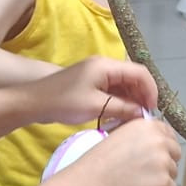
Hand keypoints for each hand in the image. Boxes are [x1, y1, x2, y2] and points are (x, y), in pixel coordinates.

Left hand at [26, 56, 159, 125]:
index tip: (152, 110)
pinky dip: (120, 102)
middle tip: (143, 117)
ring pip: (124, 85)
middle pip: (133, 77)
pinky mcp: (91, 83)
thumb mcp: (95, 106)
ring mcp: (97, 74)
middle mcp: (104, 66)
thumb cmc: (63, 102)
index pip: (139, 72)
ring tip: (132, 119)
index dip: (150, 90)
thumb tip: (143, 114)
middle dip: (141, 96)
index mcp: (106, 65)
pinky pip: (113, 90)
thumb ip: (122, 108)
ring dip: (131, 101)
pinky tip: (119, 116)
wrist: (33, 103)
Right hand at [71, 118, 180, 185]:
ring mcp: (165, 163)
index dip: (162, 146)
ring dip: (161, 178)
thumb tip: (153, 143)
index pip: (168, 133)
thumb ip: (140, 136)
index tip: (153, 155)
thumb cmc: (98, 164)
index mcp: (148, 126)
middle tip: (145, 172)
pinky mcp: (166, 184)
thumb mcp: (119, 136)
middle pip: (175, 152)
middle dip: (164, 162)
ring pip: (172, 171)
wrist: (91, 185)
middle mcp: (160, 141)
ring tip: (137, 184)